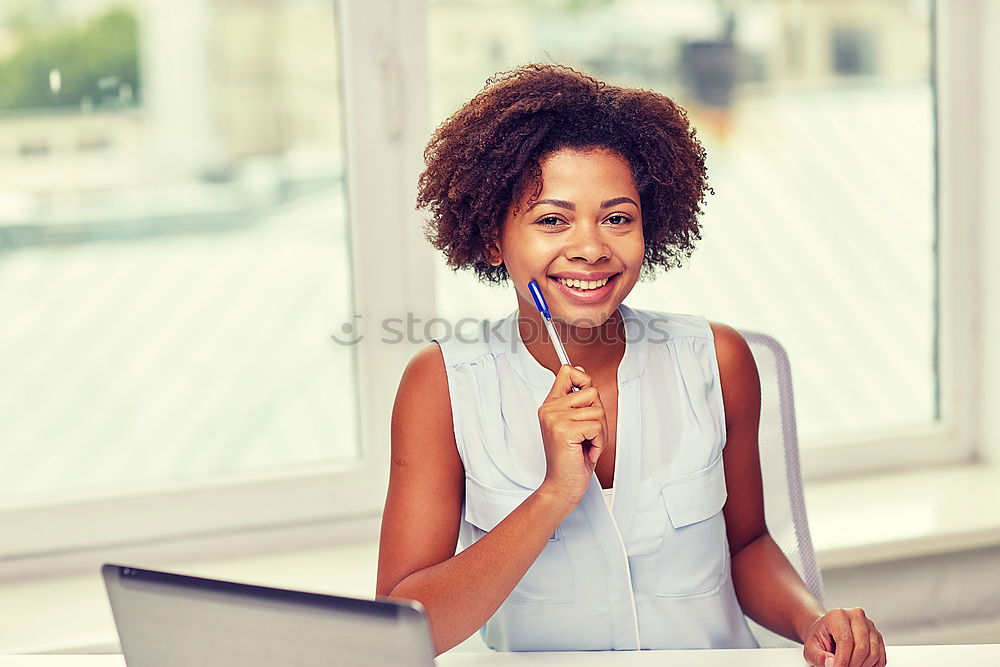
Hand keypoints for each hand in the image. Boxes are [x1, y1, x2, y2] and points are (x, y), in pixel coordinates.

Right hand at [536, 364, 607, 506]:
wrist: (562, 485)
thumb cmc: (570, 459)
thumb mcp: (575, 424)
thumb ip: (578, 400)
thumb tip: (581, 372)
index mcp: (550, 405)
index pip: (567, 372)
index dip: (583, 380)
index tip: (586, 398)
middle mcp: (550, 409)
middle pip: (591, 392)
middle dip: (598, 416)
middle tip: (587, 434)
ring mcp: (555, 419)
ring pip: (597, 411)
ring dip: (600, 432)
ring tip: (586, 444)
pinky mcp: (564, 430)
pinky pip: (597, 427)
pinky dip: (599, 442)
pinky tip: (586, 451)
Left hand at [802, 608, 885, 666]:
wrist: (825, 631)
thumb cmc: (819, 638)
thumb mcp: (811, 648)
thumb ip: (819, 657)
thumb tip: (831, 664)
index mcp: (838, 615)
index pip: (845, 640)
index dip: (843, 660)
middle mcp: (856, 617)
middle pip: (862, 647)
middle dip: (853, 665)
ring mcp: (869, 626)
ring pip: (873, 653)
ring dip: (863, 666)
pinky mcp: (877, 636)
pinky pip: (881, 656)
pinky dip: (872, 666)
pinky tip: (860, 666)